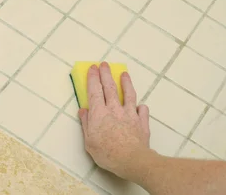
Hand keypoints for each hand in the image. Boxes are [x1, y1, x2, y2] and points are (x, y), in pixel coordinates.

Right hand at [78, 62, 151, 179]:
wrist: (132, 160)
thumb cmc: (107, 153)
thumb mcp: (89, 141)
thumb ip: (86, 124)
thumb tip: (83, 111)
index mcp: (100, 113)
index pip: (95, 91)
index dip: (93, 78)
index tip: (93, 68)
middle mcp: (114, 109)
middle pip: (110, 87)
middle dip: (106, 74)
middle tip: (104, 64)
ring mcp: (130, 114)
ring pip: (128, 94)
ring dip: (126, 83)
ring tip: (124, 74)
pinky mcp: (141, 121)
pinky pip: (142, 110)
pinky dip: (140, 106)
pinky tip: (140, 105)